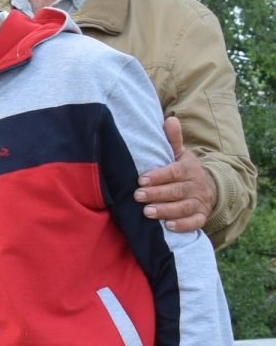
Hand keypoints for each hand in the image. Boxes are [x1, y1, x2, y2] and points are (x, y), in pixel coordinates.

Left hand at [136, 117, 215, 234]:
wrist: (208, 187)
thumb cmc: (184, 170)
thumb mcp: (180, 154)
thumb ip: (173, 140)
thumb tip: (169, 119)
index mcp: (188, 169)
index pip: (174, 172)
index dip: (158, 176)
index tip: (141, 179)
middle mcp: (196, 186)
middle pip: (177, 191)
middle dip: (157, 194)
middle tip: (138, 196)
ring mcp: (199, 202)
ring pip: (184, 207)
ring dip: (166, 210)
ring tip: (147, 213)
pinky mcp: (201, 216)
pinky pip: (195, 222)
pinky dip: (183, 225)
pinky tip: (168, 226)